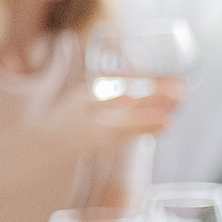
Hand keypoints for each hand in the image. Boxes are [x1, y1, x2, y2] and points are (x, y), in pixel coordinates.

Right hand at [46, 79, 182, 156]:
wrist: (39, 146)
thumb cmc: (64, 126)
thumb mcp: (81, 104)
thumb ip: (105, 98)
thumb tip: (134, 97)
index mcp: (88, 90)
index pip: (121, 77)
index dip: (147, 76)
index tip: (170, 75)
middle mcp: (91, 100)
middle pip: (129, 90)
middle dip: (157, 89)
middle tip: (183, 87)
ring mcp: (93, 119)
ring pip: (131, 110)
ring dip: (158, 106)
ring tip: (180, 103)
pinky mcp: (98, 138)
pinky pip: (128, 131)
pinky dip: (148, 127)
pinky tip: (166, 125)